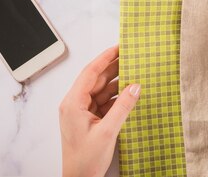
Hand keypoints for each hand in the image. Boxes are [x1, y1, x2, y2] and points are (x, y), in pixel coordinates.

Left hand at [59, 45, 140, 176]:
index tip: (118, 47)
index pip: (90, 73)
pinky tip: (129, 93)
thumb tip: (135, 87)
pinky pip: (104, 101)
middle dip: (113, 67)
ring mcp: (82, 112)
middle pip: (96, 79)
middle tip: (131, 56)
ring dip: (117, 83)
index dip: (105, 58)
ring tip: (134, 72)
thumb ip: (122, 106)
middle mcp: (75, 104)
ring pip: (101, 90)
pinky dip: (117, 96)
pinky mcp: (90, 119)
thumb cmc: (84, 160)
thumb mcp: (107, 131)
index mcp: (73, 103)